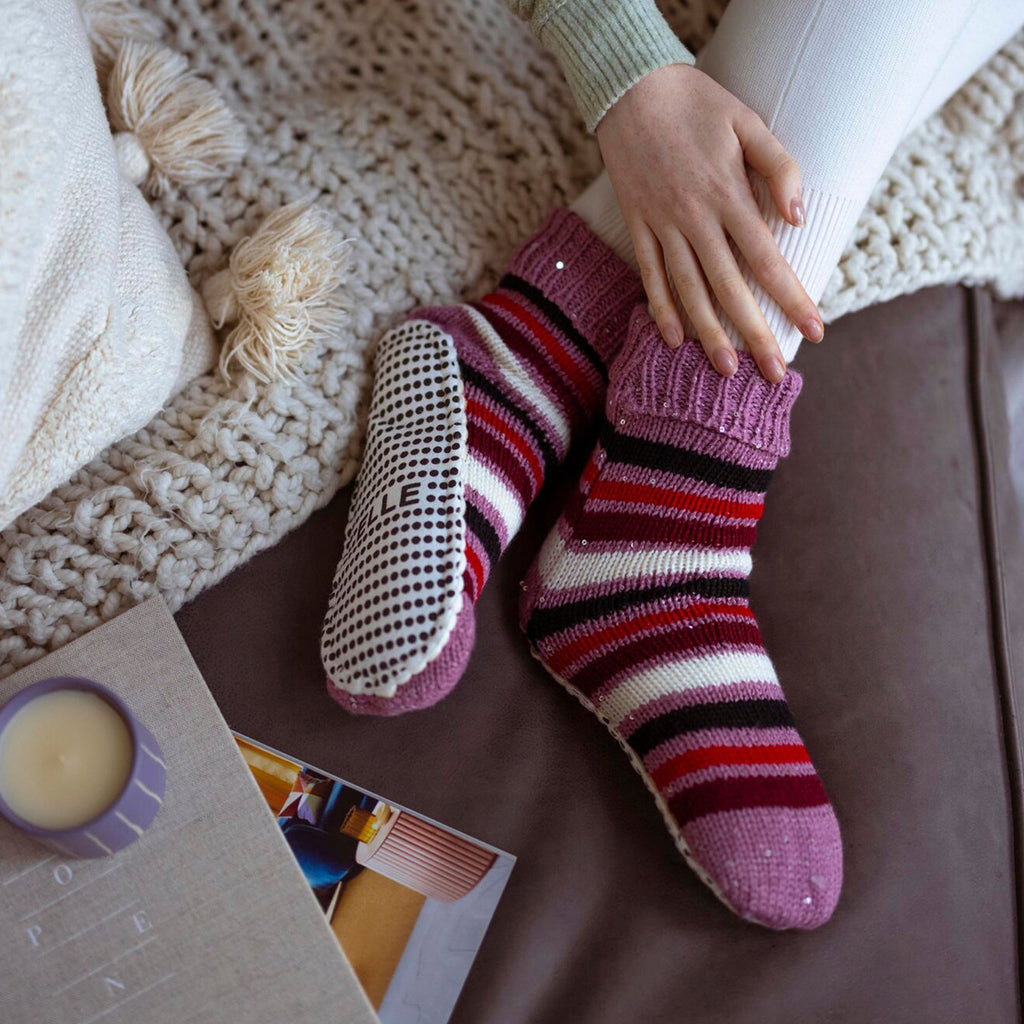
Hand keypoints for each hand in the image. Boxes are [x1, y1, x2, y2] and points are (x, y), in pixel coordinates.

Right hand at [596, 63, 823, 382]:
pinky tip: (675, 340)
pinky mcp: (637, 226)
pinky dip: (661, 309)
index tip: (814, 331)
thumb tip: (797, 220)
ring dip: (709, 334)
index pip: (767, 259)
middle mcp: (693, 218)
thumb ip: (779, 168)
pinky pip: (649, 275)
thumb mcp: (747, 122)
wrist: (630, 88)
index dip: (792, 298)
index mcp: (727, 194)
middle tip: (775, 373)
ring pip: (687, 291)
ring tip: (728, 369)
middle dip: (756, 333)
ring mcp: (661, 225)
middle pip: (729, 287)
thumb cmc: (696, 102)